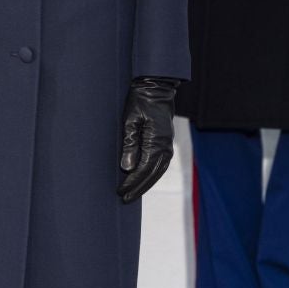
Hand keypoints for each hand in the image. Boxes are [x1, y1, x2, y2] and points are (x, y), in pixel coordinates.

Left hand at [117, 76, 178, 202]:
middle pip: (152, 174)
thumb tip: (127, 168)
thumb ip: (129, 144)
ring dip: (145, 183)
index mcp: (156, 142)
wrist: (156, 89)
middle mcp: (165, 146)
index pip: (144, 169)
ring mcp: (167, 145)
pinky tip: (142, 179)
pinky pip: (160, 164)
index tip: (121, 191)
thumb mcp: (129, 120)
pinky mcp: (166, 143)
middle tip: (124, 198)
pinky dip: (151, 175)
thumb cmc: (140, 102)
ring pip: (158, 171)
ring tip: (132, 193)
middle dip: (138, 187)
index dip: (132, 182)